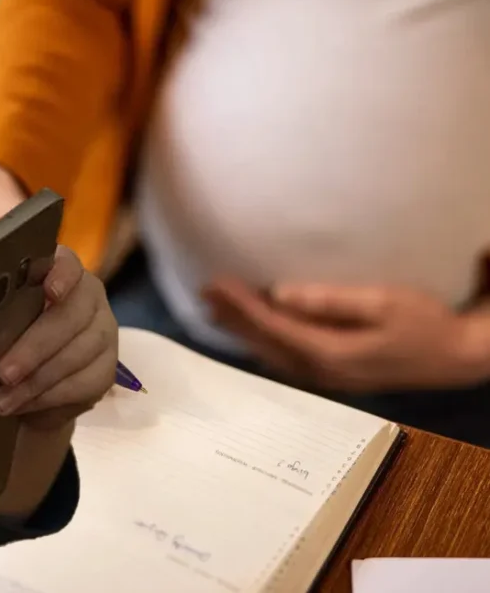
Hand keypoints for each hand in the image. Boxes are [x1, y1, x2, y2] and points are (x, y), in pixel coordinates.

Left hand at [0, 246, 118, 428]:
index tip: (48, 291)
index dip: (61, 275)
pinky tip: (23, 407)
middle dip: (36, 347)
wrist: (14, 368)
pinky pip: (85, 386)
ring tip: (1, 401)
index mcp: (56, 269)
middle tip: (3, 373)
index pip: (67, 263)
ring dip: (37, 383)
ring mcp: (102, 333)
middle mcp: (87, 297)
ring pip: (79, 357)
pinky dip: (51, 400)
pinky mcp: (104, 370)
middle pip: (73, 316)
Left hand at [202, 278, 479, 390]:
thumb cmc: (424, 323)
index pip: (270, 325)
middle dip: (232, 317)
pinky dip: (260, 343)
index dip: (240, 304)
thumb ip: (329, 301)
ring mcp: (324, 377)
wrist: (455, 357)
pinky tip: (249, 335)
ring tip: (214, 310)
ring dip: (241, 331)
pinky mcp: (332, 375)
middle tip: (203, 293)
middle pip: (263, 342)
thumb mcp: (383, 302)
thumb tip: (280, 294)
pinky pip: (282, 359)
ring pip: (269, 353)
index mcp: (328, 351)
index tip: (217, 283)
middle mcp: (318, 370)